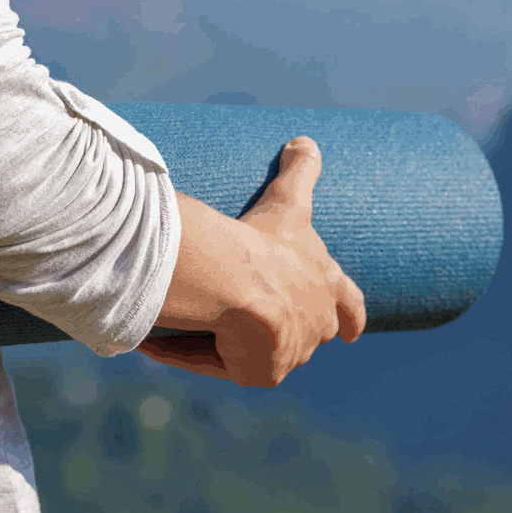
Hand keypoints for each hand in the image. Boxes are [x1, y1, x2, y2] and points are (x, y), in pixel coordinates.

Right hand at [136, 136, 365, 386]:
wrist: (246, 284)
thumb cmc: (269, 240)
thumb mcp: (289, 202)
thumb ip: (300, 171)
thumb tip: (305, 138)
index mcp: (327, 287)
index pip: (349, 304)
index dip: (352, 315)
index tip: (355, 332)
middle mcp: (315, 325)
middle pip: (307, 335)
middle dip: (287, 330)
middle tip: (261, 326)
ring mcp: (290, 353)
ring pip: (257, 349)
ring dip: (231, 339)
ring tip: (195, 322)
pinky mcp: (260, 373)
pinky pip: (218, 363)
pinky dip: (188, 351)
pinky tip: (156, 343)